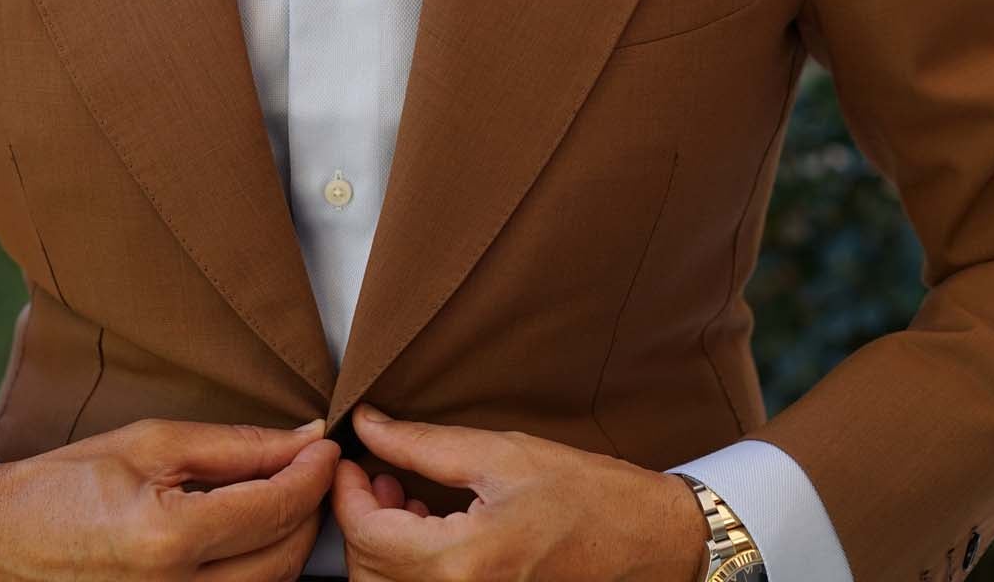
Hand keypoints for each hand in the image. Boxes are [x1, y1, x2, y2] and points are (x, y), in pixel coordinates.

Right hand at [0, 416, 339, 580]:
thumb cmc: (67, 484)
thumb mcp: (151, 444)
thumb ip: (236, 445)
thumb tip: (305, 437)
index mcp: (167, 539)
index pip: (275, 508)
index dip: (313, 473)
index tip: (327, 446)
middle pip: (285, 557)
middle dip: (309, 509)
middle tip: (309, 469)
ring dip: (289, 544)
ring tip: (278, 499)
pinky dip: (257, 573)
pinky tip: (248, 540)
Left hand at [331, 404, 708, 581]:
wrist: (648, 541)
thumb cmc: (588, 495)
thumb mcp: (501, 453)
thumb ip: (422, 444)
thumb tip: (367, 426)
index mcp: (462, 562)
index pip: (367, 535)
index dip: (345, 491)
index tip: (348, 458)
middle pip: (368, 571)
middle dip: (361, 518)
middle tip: (379, 473)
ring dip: (380, 544)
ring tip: (406, 495)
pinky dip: (406, 564)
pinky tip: (429, 523)